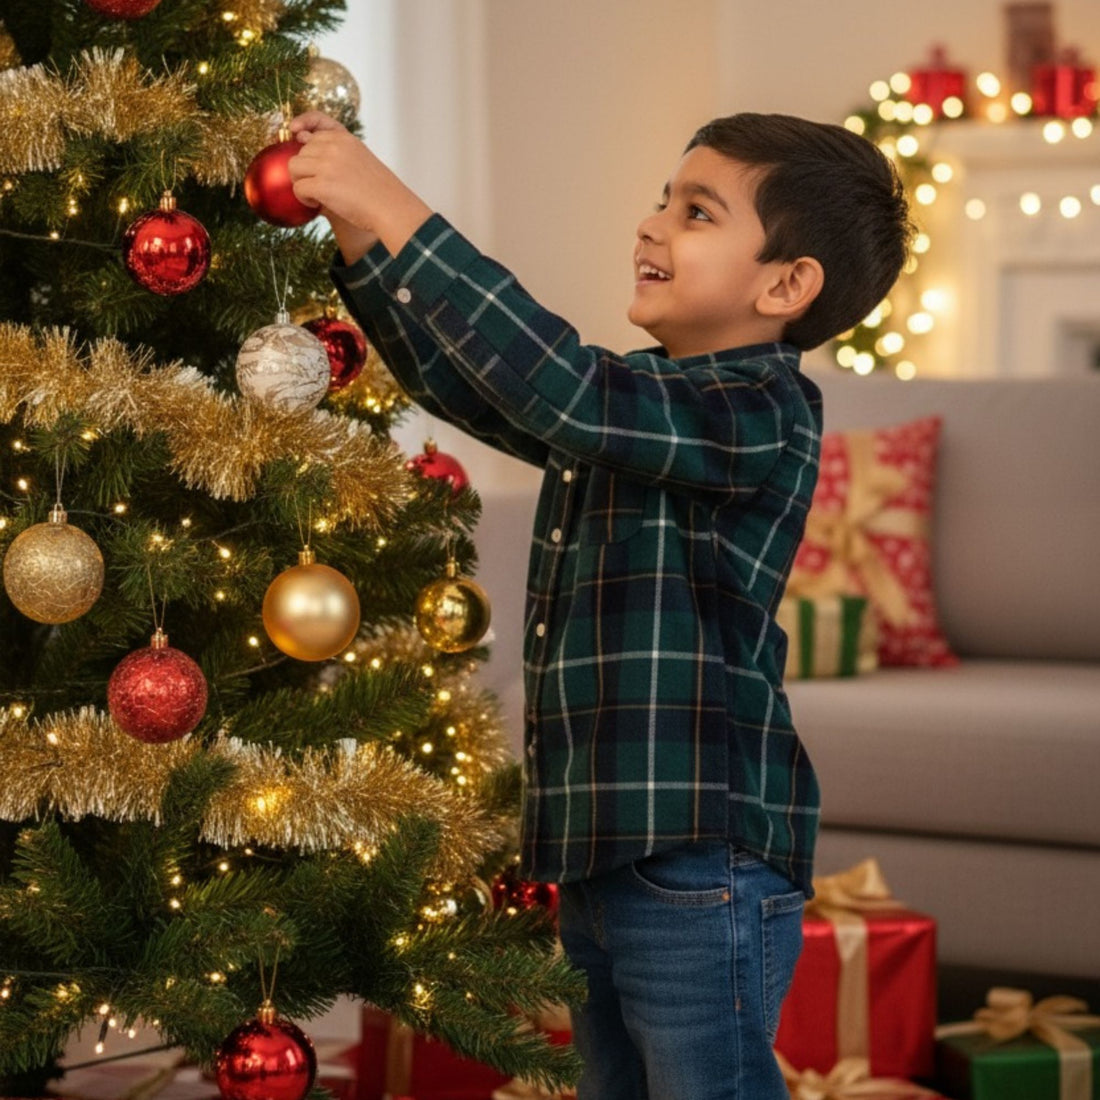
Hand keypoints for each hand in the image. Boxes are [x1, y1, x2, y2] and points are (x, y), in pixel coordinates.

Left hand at [288, 112, 432, 261]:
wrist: (391, 209)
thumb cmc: (378, 190)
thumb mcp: (360, 157)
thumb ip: (334, 148)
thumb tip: (300, 137)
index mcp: (345, 139)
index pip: (315, 123)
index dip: (303, 129)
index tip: (295, 133)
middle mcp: (334, 147)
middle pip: (300, 151)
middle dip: (305, 169)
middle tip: (319, 184)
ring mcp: (326, 165)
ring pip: (294, 168)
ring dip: (301, 182)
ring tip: (317, 195)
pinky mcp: (321, 185)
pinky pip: (298, 188)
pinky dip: (304, 199)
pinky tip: (317, 203)